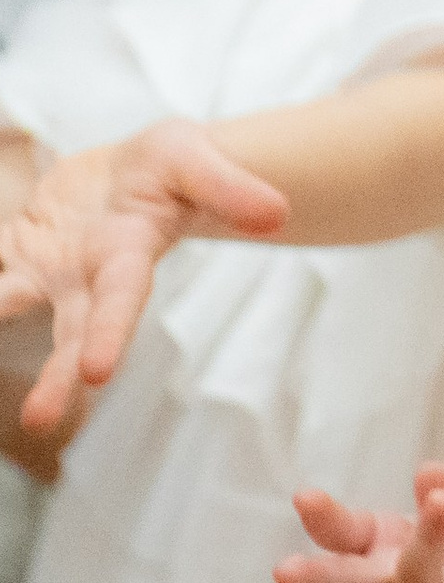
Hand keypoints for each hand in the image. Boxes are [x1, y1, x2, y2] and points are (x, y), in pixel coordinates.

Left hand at [0, 122, 288, 433]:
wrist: (135, 169)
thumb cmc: (177, 166)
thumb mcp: (202, 163)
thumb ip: (233, 189)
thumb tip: (278, 215)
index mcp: (130, 256)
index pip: (121, 303)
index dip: (108, 335)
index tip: (95, 374)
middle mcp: (87, 277)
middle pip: (71, 335)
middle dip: (55, 379)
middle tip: (40, 419)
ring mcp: (47, 269)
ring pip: (10, 306)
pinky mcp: (17, 251)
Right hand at [273, 464, 443, 582]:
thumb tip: (429, 469)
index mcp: (381, 554)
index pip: (345, 536)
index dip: (324, 520)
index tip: (304, 498)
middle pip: (353, 579)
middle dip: (321, 574)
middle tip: (284, 572)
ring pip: (419, 574)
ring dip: (428, 537)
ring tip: (441, 501)